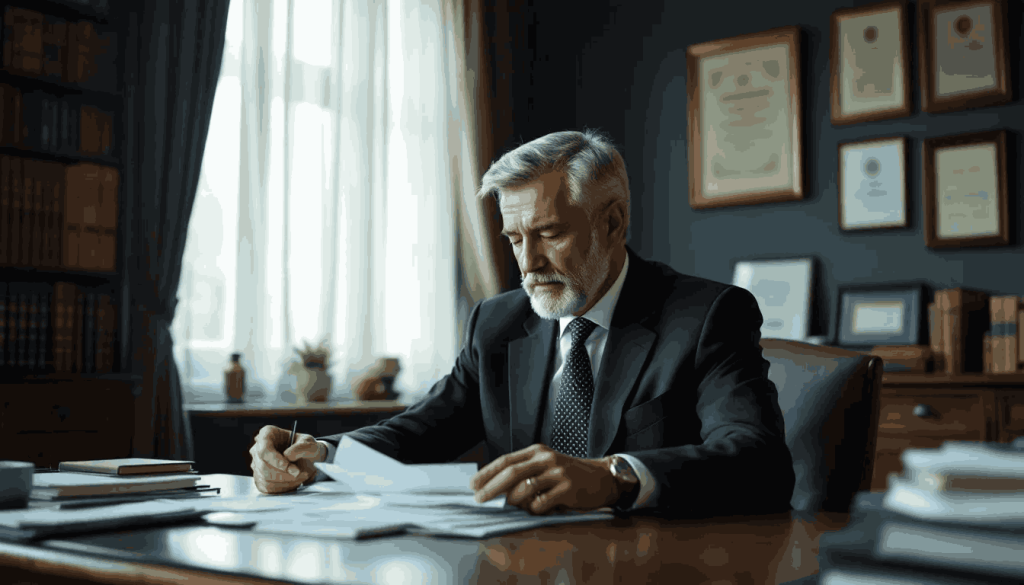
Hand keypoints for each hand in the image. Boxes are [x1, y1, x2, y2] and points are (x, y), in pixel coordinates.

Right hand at [250, 425, 324, 493]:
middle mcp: (257, 448)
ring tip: (300, 477)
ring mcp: (256, 464)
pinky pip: (266, 487)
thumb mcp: (309, 443)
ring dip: (285, 482)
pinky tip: (294, 483)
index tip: (293, 470)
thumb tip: (287, 456)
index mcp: (267, 434)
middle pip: (263, 467)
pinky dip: (282, 488)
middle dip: (284, 474)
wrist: (306, 457)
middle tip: (301, 474)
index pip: (264, 450)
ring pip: (264, 479)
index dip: (277, 461)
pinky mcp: (259, 477)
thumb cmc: (305, 447)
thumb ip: (301, 448)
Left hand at [470, 444, 617, 514]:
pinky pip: (541, 503)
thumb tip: (496, 488)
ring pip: (524, 489)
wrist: (601, 478)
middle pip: (511, 473)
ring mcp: (558, 473)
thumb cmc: (569, 474)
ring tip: (512, 507)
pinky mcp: (567, 489)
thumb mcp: (546, 465)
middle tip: (479, 499)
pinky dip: (534, 509)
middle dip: (491, 488)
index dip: (487, 473)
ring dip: (513, 501)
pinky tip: (537, 509)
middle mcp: (546, 458)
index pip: (506, 460)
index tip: (473, 484)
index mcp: (537, 451)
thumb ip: (525, 472)